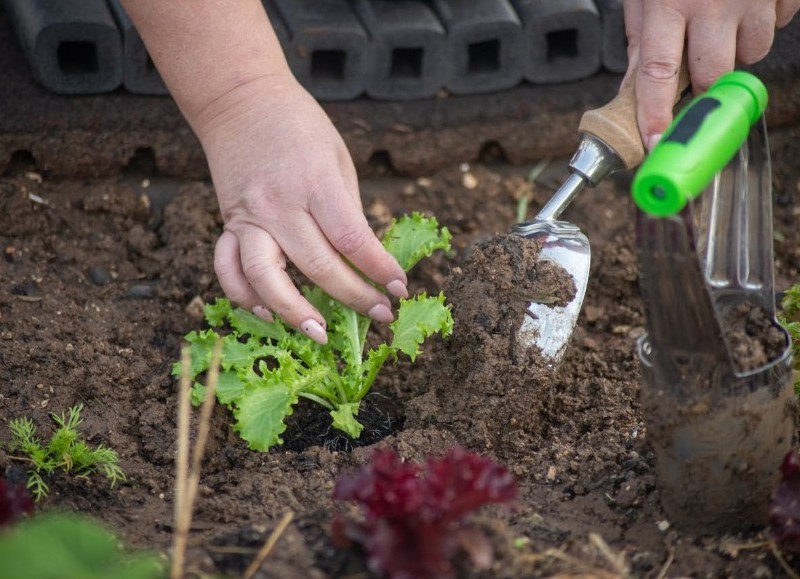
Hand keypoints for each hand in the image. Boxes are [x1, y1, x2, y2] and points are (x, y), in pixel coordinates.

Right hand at [196, 75, 407, 343]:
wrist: (240, 100)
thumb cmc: (300, 126)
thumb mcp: (338, 159)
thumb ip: (346, 211)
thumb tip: (363, 261)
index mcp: (315, 182)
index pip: (352, 239)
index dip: (379, 269)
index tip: (399, 289)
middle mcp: (279, 204)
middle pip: (318, 266)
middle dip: (354, 297)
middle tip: (380, 315)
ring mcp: (248, 217)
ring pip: (265, 278)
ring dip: (292, 312)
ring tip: (320, 333)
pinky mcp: (228, 223)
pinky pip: (228, 269)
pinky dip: (244, 296)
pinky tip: (266, 312)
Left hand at [623, 0, 799, 149]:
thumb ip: (639, 35)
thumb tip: (634, 86)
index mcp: (669, 2)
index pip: (658, 72)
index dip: (656, 113)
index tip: (654, 144)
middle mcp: (713, 2)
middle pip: (712, 74)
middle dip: (703, 80)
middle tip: (696, 61)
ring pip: (750, 55)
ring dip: (736, 50)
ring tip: (723, 18)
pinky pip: (779, 24)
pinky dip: (763, 21)